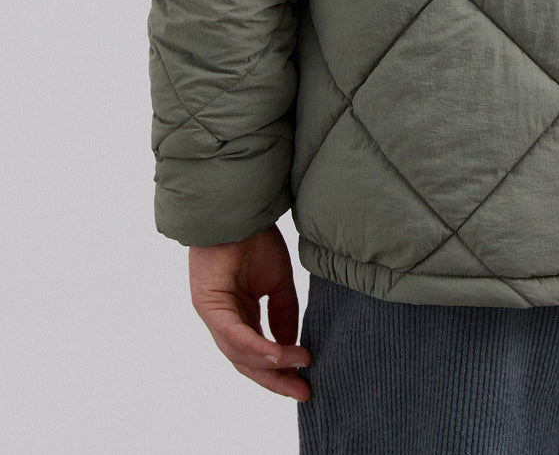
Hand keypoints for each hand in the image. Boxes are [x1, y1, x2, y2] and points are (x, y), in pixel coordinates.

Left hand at [188, 225, 311, 400]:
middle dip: (276, 380)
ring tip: (299, 367)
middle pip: (247, 363)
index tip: (306, 383)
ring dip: (272, 364)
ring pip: (240, 354)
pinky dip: (256, 347)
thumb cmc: (254, 239)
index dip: (280, 371)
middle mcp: (223, 321)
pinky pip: (234, 335)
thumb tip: (292, 348)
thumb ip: (284, 315)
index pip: (256, 354)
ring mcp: (213, 315)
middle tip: (303, 391)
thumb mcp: (278, 283)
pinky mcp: (209, 305)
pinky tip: (277, 354)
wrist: (240, 211)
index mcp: (238, 316)